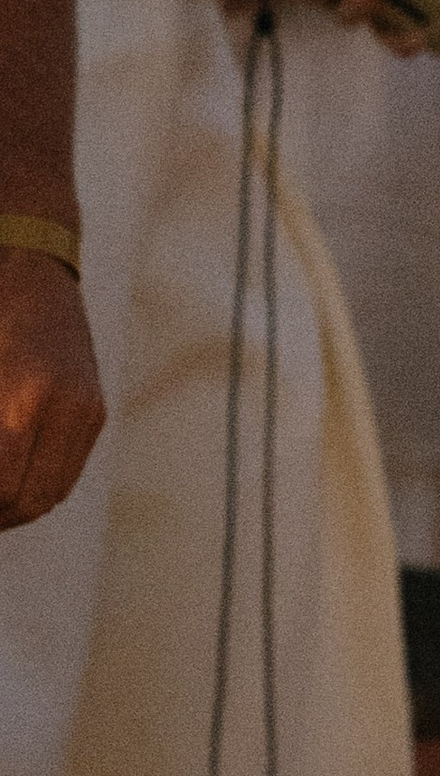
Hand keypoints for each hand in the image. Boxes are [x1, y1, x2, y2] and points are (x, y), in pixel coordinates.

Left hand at [0, 246, 105, 527]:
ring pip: (52, 492)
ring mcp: (87, 409)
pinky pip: (66, 470)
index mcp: (28, 398)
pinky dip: (37, 486)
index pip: (4, 486)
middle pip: (31, 499)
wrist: (29, 268)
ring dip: (17, 508)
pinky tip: (9, 482)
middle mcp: (68, 408)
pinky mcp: (94, 409)